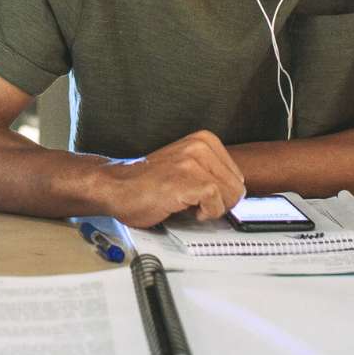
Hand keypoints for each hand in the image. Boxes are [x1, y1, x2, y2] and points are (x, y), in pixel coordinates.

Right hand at [99, 130, 245, 227]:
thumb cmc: (146, 183)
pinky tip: (187, 210)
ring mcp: (194, 162)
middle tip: (196, 204)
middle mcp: (200, 146)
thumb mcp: (186, 166)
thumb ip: (211, 172)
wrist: (116, 187)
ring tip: (189, 205)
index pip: (237, 176)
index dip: (223, 194)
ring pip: (230, 195)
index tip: (204, 197)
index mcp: (204, 140)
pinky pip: (216, 203)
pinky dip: (206, 214)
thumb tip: (236, 192)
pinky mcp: (187, 180)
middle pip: (237, 187)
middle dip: (221, 203)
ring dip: (212, 209)